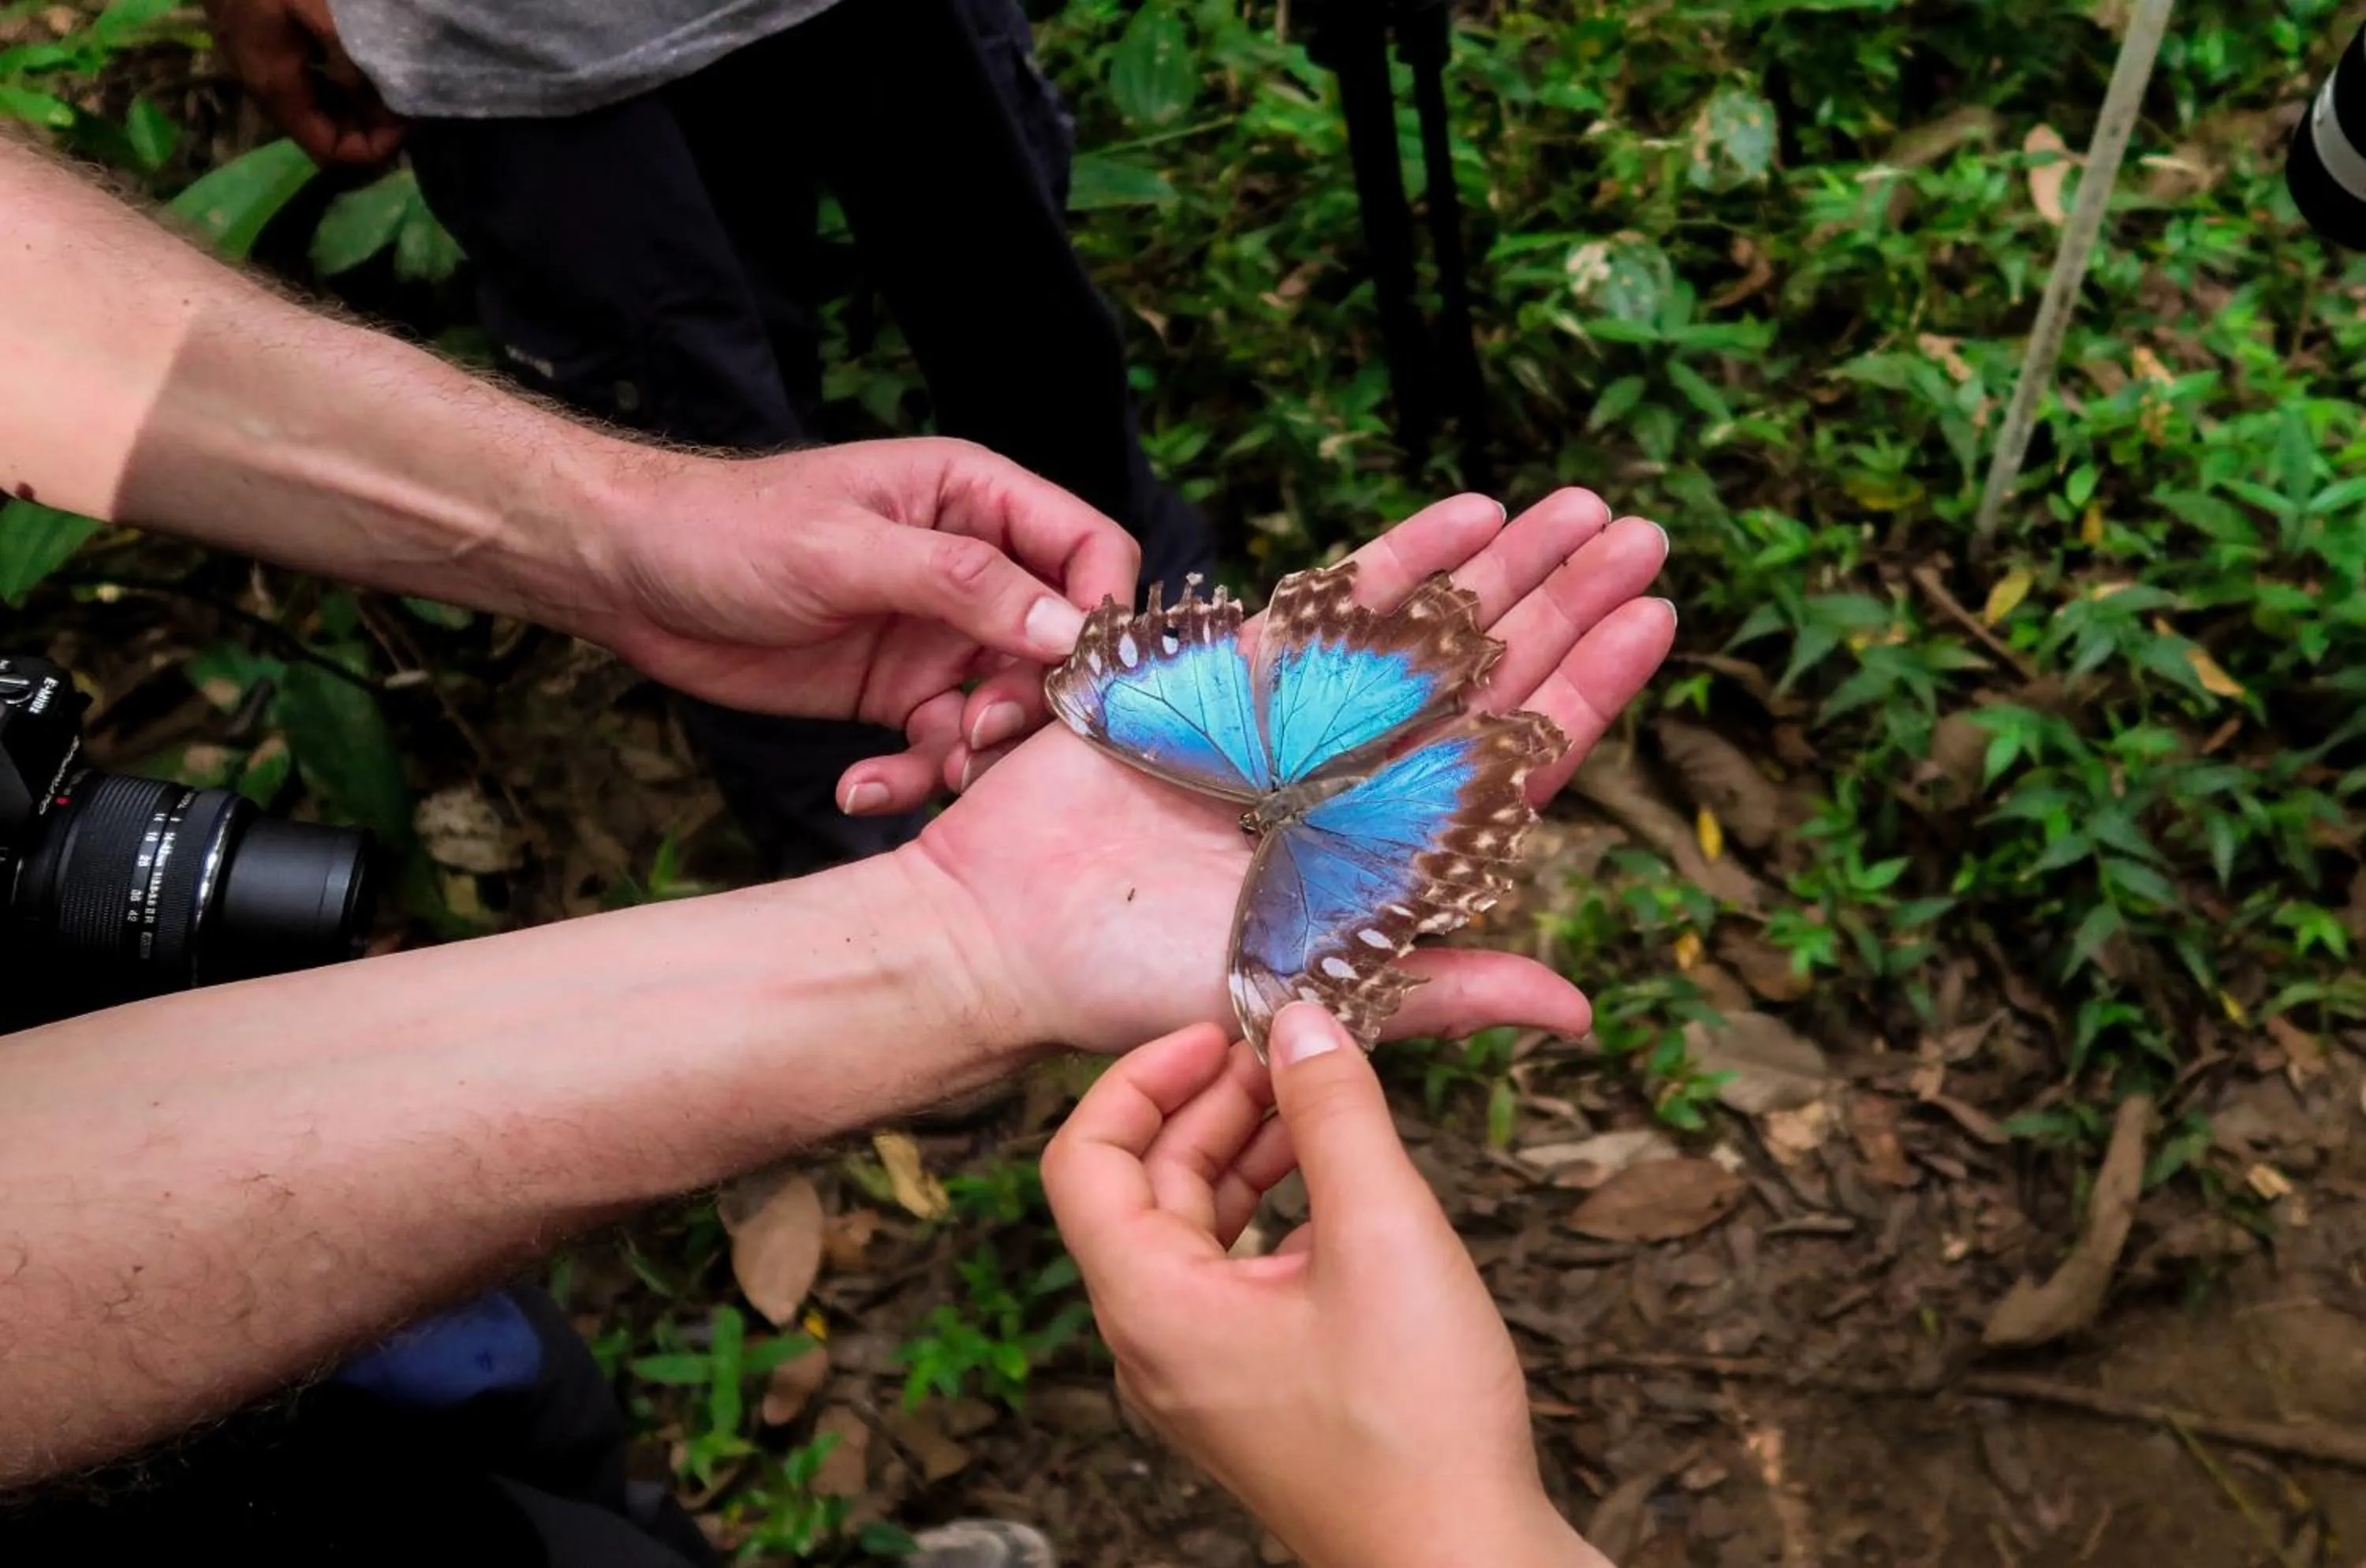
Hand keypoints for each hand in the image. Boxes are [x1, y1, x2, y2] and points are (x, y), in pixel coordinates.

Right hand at [202, 0, 404, 165]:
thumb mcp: (313, 11)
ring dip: (357, 108)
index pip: (330, 152)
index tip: (407, 121)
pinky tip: (362, 64)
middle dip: (370, 130)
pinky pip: (309, 85)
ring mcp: (263, 70)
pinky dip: (340, 86)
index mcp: (278, 90)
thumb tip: (381, 109)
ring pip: (319, 112)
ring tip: (392, 86)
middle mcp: (267, 91)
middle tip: (408, 104)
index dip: (373, 149)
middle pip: (325, 137)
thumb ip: (346, 60)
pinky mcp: (265, 49)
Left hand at [585, 438, 1139, 814]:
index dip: (1099, 610)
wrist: (627, 577)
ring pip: (1005, 708)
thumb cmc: (729, 529)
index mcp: (975, 500)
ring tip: (929, 772)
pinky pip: (939, 746)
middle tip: (981, 735)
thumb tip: (1065, 627)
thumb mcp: (846, 549)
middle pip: (1057, 645)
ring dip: (975, 752)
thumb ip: (961, 584)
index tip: (1080, 673)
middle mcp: (972, 570)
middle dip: (1033, 701)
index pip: (1088, 549)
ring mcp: (937, 636)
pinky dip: (913, 777)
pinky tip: (861, 789)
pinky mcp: (897, 694)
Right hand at [910, 488, 1673, 1052]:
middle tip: (1641, 532)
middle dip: (1568, 599)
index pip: (1522, 753)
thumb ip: (1439, 986)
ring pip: (1429, 625)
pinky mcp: (1235, 675)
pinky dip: (1400, 557)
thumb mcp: (1305, 990)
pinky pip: (1335, 604)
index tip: (1656, 615)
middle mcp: (1363, 775)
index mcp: (1396, 849)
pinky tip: (1468, 514)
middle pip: (1493, 672)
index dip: (1593, 683)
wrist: (1007, 931)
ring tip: (1580, 503)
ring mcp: (1305, 718)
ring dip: (1505, 564)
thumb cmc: (1141, 987)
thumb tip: (1576, 1014)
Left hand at [1042, 1006, 1614, 1567]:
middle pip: (1143, 1188)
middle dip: (1210, 1104)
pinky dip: (1275, 1211)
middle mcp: (1155, 1343)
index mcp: (1150, 1307)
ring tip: (1319, 1097)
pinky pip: (1235, 1275)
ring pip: (1194, 1230)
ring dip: (1246, 1152)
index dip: (1141, 1078)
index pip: (1084, 1160)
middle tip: (1287, 1048)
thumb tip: (1301, 1021)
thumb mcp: (1383, 1235)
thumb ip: (1336, 1114)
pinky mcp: (1253, 1391)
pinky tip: (1341, 1182)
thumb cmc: (1417, 1426)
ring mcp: (1202, 1373)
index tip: (1217, 1031)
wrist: (1463, 1565)